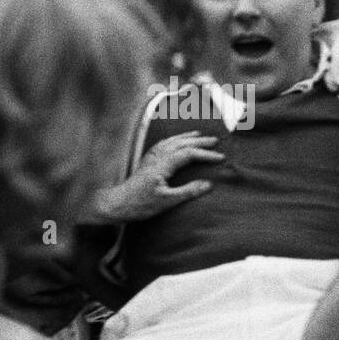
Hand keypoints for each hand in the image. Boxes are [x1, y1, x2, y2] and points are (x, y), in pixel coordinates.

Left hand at [93, 131, 222, 222]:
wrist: (117, 203)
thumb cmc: (141, 204)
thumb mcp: (167, 201)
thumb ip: (188, 191)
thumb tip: (209, 184)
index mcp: (163, 164)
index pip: (189, 154)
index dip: (206, 155)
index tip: (221, 158)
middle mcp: (157, 156)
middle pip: (182, 143)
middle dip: (200, 141)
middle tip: (216, 141)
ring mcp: (150, 157)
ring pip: (172, 141)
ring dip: (187, 137)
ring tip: (199, 135)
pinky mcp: (146, 160)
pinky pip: (163, 144)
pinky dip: (174, 139)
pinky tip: (176, 141)